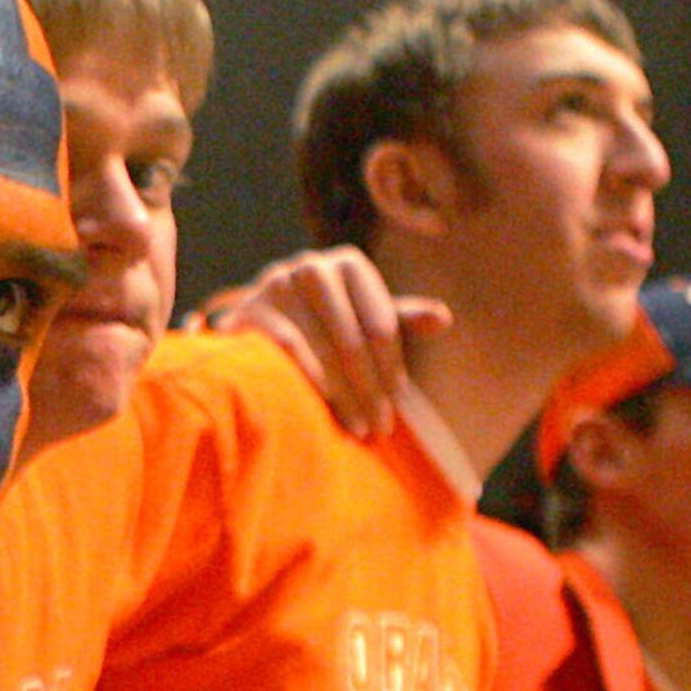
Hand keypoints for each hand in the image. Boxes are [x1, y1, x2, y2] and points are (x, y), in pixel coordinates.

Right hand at [194, 247, 446, 442]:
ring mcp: (277, 284)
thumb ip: (401, 319)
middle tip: (381, 426)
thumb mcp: (365, 317)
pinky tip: (322, 409)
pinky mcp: (247, 310)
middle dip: (371, 388)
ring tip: (358, 428)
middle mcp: (312, 265)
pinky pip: (287, 350)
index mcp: (349, 263)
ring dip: (344, 394)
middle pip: (352, 339)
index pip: (381, 324)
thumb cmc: (325, 322)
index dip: (392, 367)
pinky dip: (309, 381)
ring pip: (322, 347)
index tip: (398, 402)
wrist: (257, 324)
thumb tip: (443, 318)